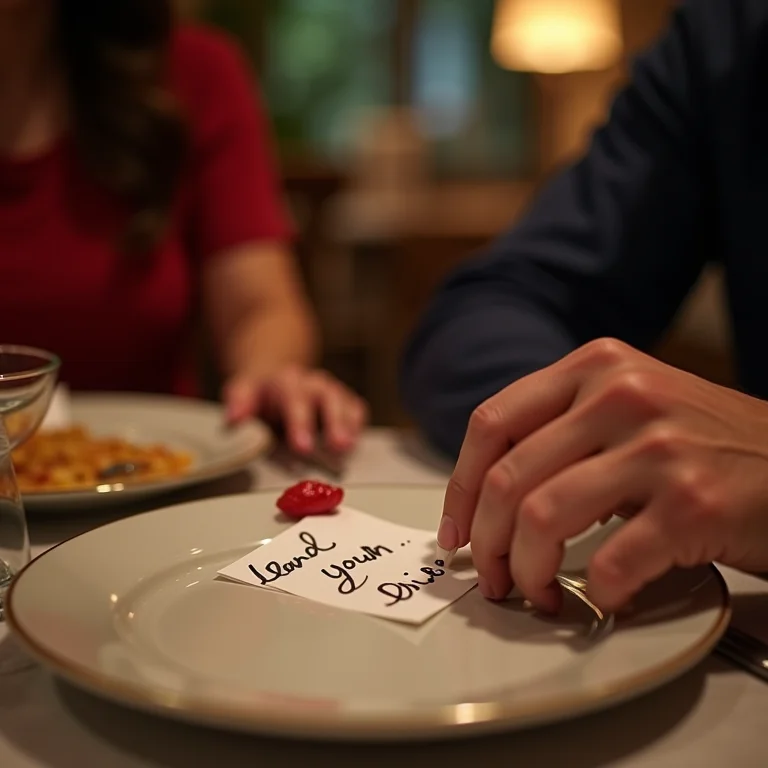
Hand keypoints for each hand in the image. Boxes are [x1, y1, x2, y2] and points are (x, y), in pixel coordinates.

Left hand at [223, 366, 367, 454]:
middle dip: (334, 423)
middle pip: (328, 399)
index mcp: (287, 381)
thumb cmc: (260, 393)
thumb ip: (238, 402)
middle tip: (337, 446)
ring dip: (349, 427)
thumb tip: (235, 417)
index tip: (303, 446)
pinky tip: (354, 446)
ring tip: (348, 449)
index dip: (301, 423)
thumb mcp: (241, 391)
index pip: (295, 399)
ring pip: (345, 404)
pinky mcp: (345, 403)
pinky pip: (356, 411)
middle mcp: (313, 383)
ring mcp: (332, 392)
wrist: (276, 377)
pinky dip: (357, 427)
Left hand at [437, 338, 767, 612]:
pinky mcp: (692, 502)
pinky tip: (605, 596)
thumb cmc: (704, 441)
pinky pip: (609, 562)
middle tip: (493, 577)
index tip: (456, 530)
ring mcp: (658, 446)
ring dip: (528, 572)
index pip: (493, 423)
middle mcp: (621, 395)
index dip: (461, 486)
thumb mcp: (629, 404)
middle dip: (487, 543)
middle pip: (509, 478)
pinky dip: (595, 592)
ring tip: (539, 594)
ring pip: (542, 519)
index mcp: (594, 367)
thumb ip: (561, 427)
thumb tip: (487, 495)